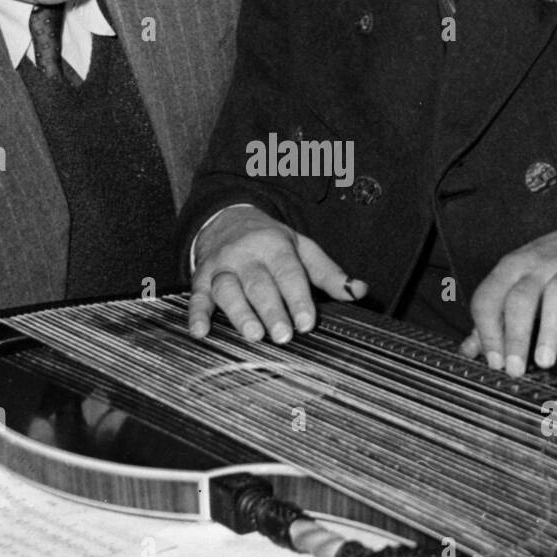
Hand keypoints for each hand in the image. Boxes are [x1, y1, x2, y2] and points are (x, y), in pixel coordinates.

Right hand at [188, 204, 367, 342]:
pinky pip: (197, 297)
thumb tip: (360, 291)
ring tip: (253, 335)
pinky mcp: (201, 280)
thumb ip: (330, 274)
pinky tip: (201, 332)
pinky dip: (196, 315)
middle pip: (259, 284)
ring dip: (239, 313)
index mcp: (275, 246)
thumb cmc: (271, 243)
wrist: (227, 221)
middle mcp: (246, 255)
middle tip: (283, 335)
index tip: (307, 323)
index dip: (298, 298)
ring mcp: (221, 267)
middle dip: (272, 310)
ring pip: (228, 290)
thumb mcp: (303, 249)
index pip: (288, 273)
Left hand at [460, 219, 556, 376]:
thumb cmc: (547, 267)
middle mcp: (537, 266)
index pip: (488, 297)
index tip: (494, 362)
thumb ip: (493, 316)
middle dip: (515, 337)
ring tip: (545, 362)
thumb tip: (468, 350)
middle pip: (520, 299)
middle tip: (515, 369)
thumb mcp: (515, 281)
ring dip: (550, 332)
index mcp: (510, 268)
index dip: (487, 332)